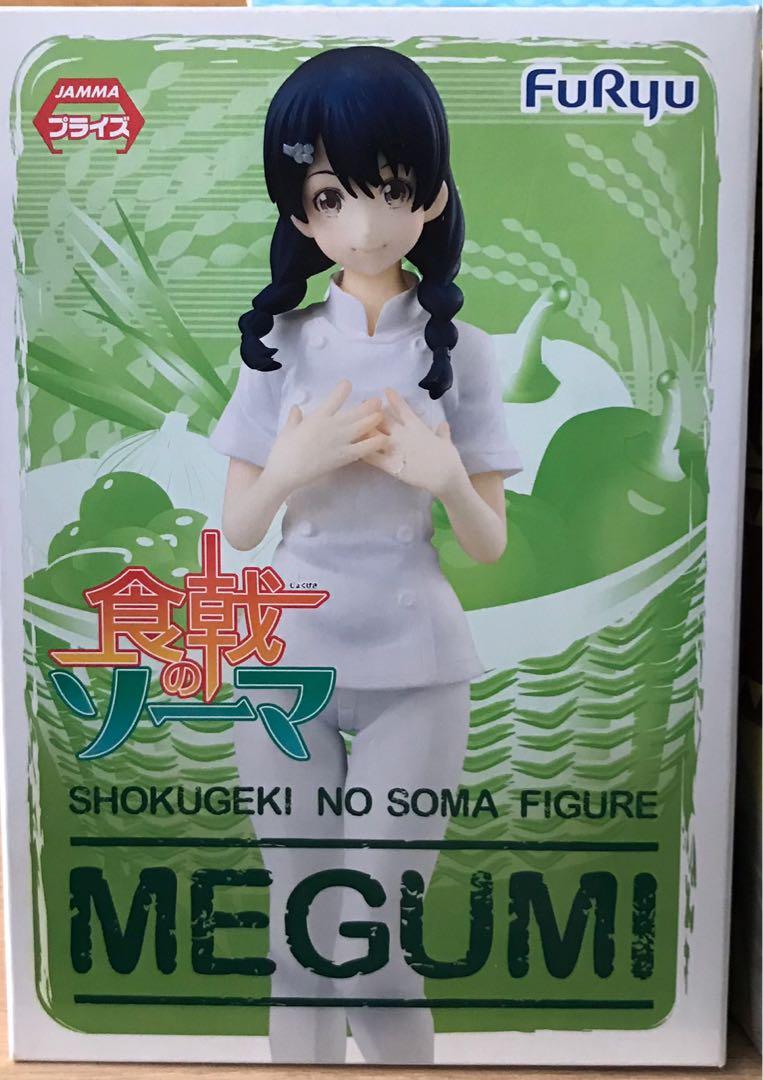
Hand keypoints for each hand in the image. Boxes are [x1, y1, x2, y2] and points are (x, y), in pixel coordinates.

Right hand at [264, 379, 386, 495]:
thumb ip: (294, 418)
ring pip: (362, 427)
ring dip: (374, 419)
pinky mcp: (343, 457)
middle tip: (376, 401)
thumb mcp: (287, 430)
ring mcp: (339, 441)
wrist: (286, 472)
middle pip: (355, 412)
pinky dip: (375, 443)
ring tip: (383, 414)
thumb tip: (296, 408)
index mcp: (317, 417)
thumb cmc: (283, 451)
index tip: (348, 384)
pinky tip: (385, 439)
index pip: (334, 399)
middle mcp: (332, 426)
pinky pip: (363, 448)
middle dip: (367, 405)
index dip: (342, 390)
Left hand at [365, 388, 467, 497]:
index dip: (394, 399)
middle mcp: (403, 434)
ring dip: (364, 429)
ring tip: (353, 423)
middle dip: (372, 412)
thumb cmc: (448, 459)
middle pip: (383, 419)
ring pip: (375, 435)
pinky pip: (373, 458)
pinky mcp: (391, 464)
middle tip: (362, 404)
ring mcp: (395, 448)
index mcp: (417, 427)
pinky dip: (364, 453)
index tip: (386, 390)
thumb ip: (443, 433)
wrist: (445, 475)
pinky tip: (354, 450)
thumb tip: (444, 424)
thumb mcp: (446, 443)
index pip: (403, 409)